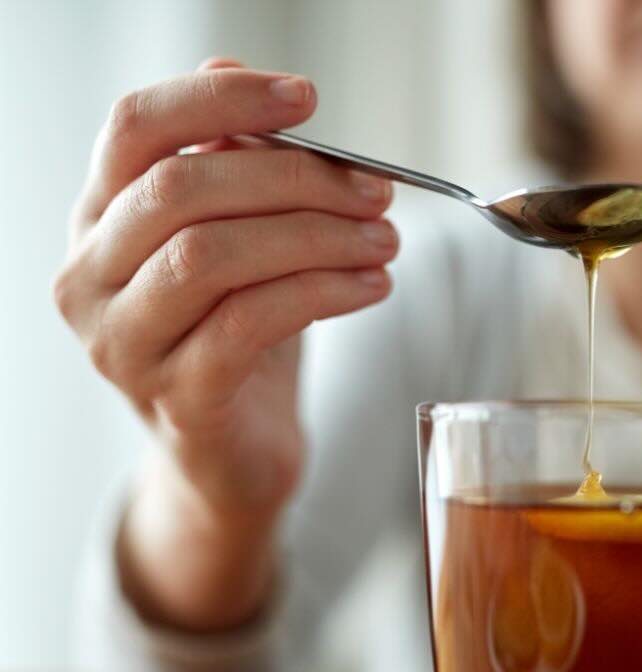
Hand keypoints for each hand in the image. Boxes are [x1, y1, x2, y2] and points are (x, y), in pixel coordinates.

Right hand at [54, 58, 397, 626]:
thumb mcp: (241, 241)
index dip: (221, 99)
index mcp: (100, 218)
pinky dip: (323, 292)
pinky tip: (372, 285)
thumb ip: (237, 168)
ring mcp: (125, 344)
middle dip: (296, 178)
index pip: (136, 127)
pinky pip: (250, 324)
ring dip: (318, 236)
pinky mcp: (178, 398)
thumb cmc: (240, 334)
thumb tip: (249, 83)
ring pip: (213, 255)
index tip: (308, 99)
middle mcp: (91, 277)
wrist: (234, 454)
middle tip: (377, 190)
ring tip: (385, 241)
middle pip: (183, 188)